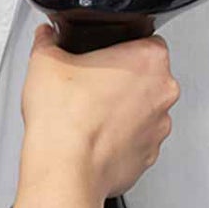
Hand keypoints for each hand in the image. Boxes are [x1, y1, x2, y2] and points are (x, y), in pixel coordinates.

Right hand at [18, 25, 179, 203]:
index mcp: (149, 60)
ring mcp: (159, 128)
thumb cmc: (64, 119)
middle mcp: (163, 93)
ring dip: (124, 110)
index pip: (147, 40)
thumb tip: (47, 37)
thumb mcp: (46, 62)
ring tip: (90, 113)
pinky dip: (120, 138)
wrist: (65, 170)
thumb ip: (48, 40)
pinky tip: (95, 137)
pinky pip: (137, 140)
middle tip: (92, 84)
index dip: (121, 47)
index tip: (103, 56)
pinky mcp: (149, 156)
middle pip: (148, 76)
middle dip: (123, 79)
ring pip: (145, 110)